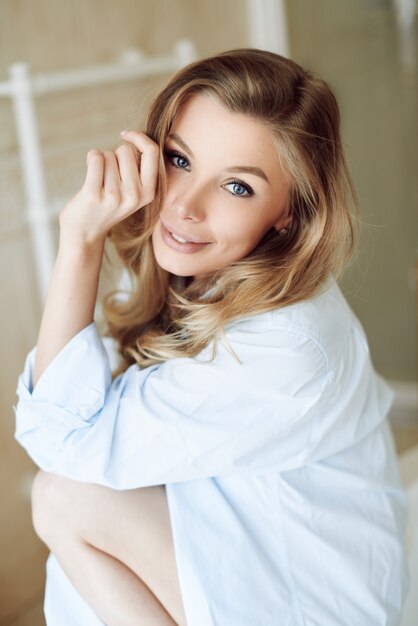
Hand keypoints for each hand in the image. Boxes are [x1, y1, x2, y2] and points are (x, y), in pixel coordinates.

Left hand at [59, 131, 158, 247]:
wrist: (85, 232)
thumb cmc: (108, 204)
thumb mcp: (133, 192)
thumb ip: (139, 169)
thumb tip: (135, 139)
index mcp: (149, 193)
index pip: (152, 152)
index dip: (139, 138)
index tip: (126, 136)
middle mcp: (134, 196)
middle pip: (126, 150)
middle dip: (115, 155)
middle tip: (109, 175)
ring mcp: (114, 197)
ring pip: (107, 155)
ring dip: (101, 161)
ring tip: (99, 181)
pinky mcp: (93, 195)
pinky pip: (95, 158)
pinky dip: (91, 158)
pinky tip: (90, 173)